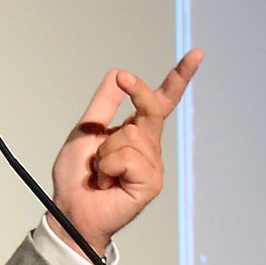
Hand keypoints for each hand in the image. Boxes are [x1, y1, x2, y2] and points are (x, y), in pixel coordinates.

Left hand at [48, 49, 202, 256]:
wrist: (70, 210)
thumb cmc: (77, 178)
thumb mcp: (86, 131)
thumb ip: (103, 105)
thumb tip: (118, 74)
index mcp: (136, 132)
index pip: (161, 101)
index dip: (179, 78)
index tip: (196, 54)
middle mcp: (149, 147)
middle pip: (151, 106)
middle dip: (137, 92)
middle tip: (123, 83)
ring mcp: (153, 165)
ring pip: (131, 134)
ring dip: (104, 152)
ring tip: (99, 172)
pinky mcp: (151, 182)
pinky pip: (128, 157)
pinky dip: (108, 167)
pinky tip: (107, 183)